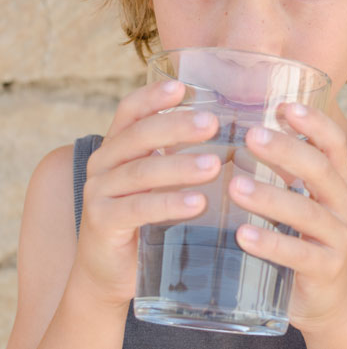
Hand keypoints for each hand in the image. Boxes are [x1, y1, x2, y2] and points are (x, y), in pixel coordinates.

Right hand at [73, 81, 220, 306]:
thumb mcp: (160, 180)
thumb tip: (236, 136)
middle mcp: (103, 163)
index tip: (182, 87)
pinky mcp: (102, 223)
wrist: (110, 271)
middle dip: (177, 127)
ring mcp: (98, 192)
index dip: (153, 96)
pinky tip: (198, 203)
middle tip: (213, 123)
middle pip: (139, 135)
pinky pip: (139, 209)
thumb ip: (181, 155)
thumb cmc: (145, 216)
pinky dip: (169, 203)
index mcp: (117, 145)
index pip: (130, 111)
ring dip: (180, 166)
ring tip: (214, 165)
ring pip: (142, 171)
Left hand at [229, 103, 346, 335]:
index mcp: (337, 182)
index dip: (314, 123)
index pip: (333, 144)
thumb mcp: (300, 198)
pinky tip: (243, 235)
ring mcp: (338, 239)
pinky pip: (299, 255)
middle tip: (251, 135)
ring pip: (307, 213)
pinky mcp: (325, 270)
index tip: (285, 106)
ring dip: (270, 197)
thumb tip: (235, 132)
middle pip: (320, 171)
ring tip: (236, 186)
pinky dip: (271, 244)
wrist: (328, 298)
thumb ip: (280, 169)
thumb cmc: (303, 237)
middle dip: (286, 150)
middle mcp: (343, 205)